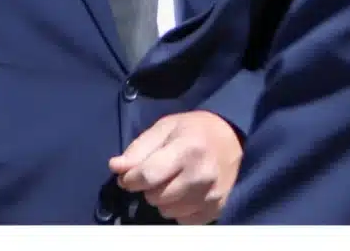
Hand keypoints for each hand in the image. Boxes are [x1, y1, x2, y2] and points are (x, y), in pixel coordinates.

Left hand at [108, 110, 242, 224]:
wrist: (233, 137)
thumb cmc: (195, 130)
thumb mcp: (165, 127)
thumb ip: (139, 148)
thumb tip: (116, 168)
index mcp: (187, 149)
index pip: (147, 176)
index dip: (130, 178)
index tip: (129, 174)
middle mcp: (201, 175)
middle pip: (155, 197)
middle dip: (149, 187)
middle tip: (159, 172)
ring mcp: (211, 195)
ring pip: (167, 212)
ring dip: (164, 200)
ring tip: (174, 182)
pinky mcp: (216, 209)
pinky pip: (183, 220)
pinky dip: (179, 210)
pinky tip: (185, 193)